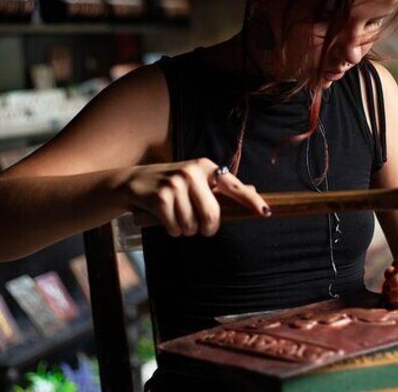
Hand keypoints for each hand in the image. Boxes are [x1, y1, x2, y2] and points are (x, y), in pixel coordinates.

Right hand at [119, 158, 269, 236]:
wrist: (132, 182)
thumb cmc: (170, 185)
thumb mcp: (195, 180)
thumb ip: (221, 187)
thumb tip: (253, 191)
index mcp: (206, 167)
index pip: (234, 186)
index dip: (251, 201)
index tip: (266, 213)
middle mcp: (193, 172)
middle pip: (212, 216)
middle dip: (206, 229)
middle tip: (199, 228)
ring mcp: (176, 183)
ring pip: (192, 226)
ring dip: (185, 230)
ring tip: (176, 217)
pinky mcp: (160, 197)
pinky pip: (175, 228)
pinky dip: (172, 230)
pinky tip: (164, 219)